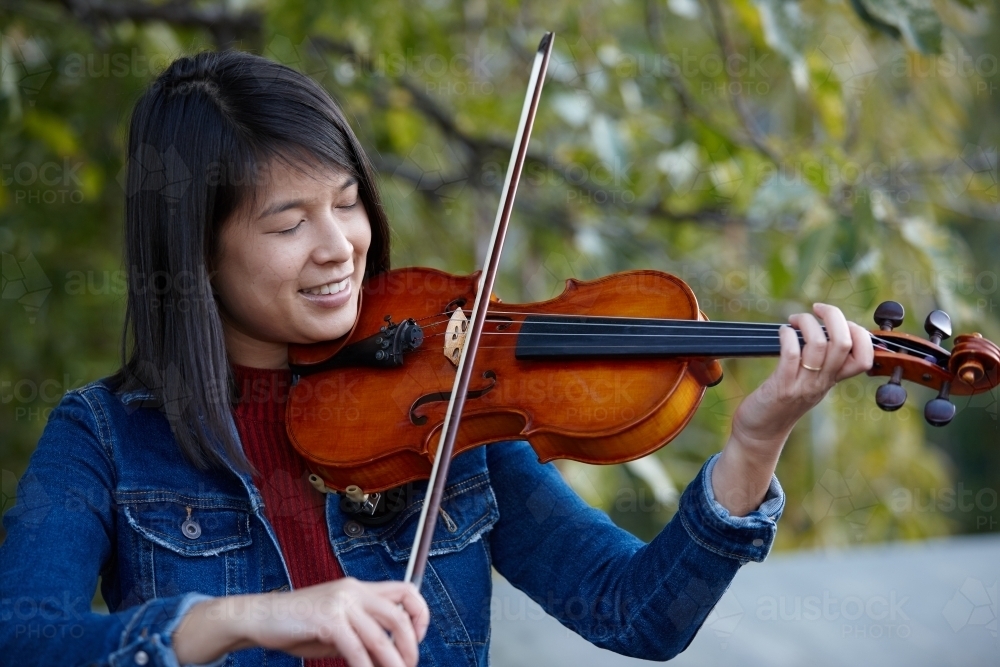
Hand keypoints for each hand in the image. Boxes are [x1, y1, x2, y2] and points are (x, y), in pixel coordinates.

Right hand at [173, 578, 429, 666]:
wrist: (260, 617)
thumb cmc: (297, 623)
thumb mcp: (336, 622)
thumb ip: (362, 630)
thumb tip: (387, 653)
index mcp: (359, 587)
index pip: (406, 590)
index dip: (420, 614)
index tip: (419, 638)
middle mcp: (353, 590)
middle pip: (399, 616)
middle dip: (410, 647)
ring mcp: (340, 603)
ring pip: (380, 636)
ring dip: (391, 663)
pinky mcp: (327, 620)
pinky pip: (356, 649)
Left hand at [733, 302, 873, 445]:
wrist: (761, 433)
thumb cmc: (782, 402)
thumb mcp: (810, 383)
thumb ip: (821, 362)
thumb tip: (825, 328)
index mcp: (832, 379)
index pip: (864, 358)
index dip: (861, 334)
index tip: (841, 322)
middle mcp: (822, 382)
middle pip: (844, 343)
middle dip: (834, 316)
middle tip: (818, 308)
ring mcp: (803, 385)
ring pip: (819, 344)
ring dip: (806, 322)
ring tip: (794, 320)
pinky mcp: (781, 387)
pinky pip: (791, 354)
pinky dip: (787, 336)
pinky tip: (782, 332)